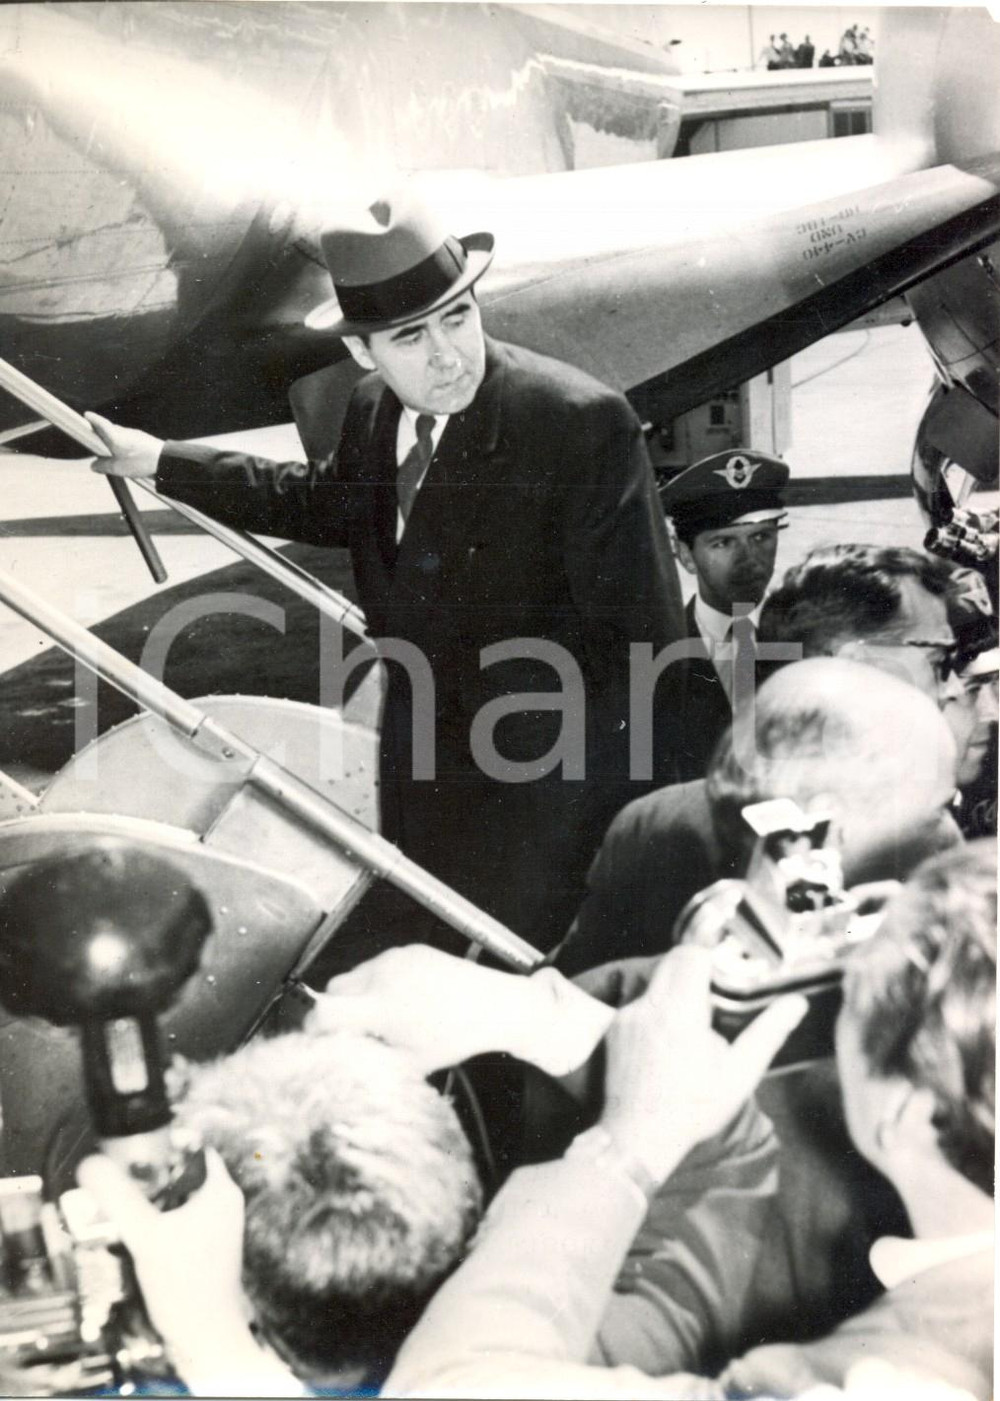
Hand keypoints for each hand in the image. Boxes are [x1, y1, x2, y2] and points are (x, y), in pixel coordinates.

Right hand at [75, 1149, 254, 1383]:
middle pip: (183, 1174)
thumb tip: (92, 1165)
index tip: (135, 1153)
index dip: (164, 1146)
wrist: (205, 1334)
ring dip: (155, 1203)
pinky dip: (162, 1223)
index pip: (194, 1148)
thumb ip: (119, 1198)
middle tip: (124, 1184)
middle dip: (153, 1178)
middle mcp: (225, 1203)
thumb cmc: (185, 1284)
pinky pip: (181, 1221)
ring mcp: (219, 1225)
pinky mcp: (208, 1246)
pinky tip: (140, 1237)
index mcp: (220, 1190)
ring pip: (181, 1199)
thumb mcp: (145, 1233)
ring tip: (128, 1212)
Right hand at [85, 411, 163, 478]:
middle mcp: (124, 431)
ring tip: (113, 453)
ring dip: (114, 440)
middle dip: (102, 432)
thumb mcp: (118, 468)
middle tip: (95, 437)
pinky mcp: (143, 439)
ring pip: (120, 435)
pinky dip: (125, 445)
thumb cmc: (141, 462)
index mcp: (115, 436)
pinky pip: (130, 440)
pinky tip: (128, 456)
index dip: (93, 419)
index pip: (101, 423)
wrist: (165, 460)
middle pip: (109, 429)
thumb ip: (103, 466)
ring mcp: (135, 434)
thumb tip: (94, 465)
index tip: (87, 414)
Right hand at [310, 944, 612, 1076]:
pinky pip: (376, 965)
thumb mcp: (409, 1062)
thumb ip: (370, 1061)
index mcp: (381, 1007)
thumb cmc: (454, 1038)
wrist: (494, 1005)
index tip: (318, 1042)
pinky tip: (401, 999)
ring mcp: (394, 958)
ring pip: (353, 976)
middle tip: (354, 1031)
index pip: (322, 1012)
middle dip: (337, 1011)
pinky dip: (378, 982)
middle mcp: (383, 976)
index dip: (314, 1030)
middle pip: (333, 991)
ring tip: (383, 1016)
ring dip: (357, 996)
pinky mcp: (406, 950)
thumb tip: (337, 1063)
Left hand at [599, 946, 806, 1182]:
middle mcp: (649, 1006)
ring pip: (656, 982)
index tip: (727, 973)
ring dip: (676, 992)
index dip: (712, 957)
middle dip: (696, 970)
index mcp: (679, 1011)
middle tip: (716, 998)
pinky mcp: (616, 1028)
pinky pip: (641, 1004)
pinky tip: (671, 1042)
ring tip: (695, 1025)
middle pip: (672, 961)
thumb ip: (769, 1032)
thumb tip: (796, 1004)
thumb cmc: (693, 1108)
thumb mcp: (740, 1073)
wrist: (640, 1138)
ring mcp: (628, 1016)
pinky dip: (657, 1011)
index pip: (692, 954)